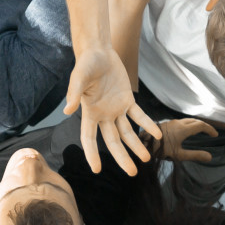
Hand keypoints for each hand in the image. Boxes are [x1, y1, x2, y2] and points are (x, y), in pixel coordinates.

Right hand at [64, 45, 159, 175]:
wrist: (98, 51)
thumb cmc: (86, 63)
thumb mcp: (79, 77)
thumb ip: (74, 93)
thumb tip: (67, 110)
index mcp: (89, 113)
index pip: (89, 138)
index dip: (92, 154)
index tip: (97, 169)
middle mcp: (103, 115)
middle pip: (113, 141)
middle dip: (122, 158)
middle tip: (132, 173)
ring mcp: (116, 109)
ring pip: (127, 132)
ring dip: (136, 146)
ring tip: (146, 158)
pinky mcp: (127, 100)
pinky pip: (139, 116)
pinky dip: (148, 125)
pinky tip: (157, 135)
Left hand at [158, 117, 217, 163]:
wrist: (143, 143)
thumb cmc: (161, 150)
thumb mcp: (179, 155)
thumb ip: (195, 155)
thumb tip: (210, 157)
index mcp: (184, 129)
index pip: (201, 125)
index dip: (210, 129)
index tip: (215, 135)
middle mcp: (179, 123)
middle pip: (195, 121)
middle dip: (204, 125)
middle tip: (210, 132)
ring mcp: (171, 122)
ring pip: (188, 120)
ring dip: (196, 124)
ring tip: (201, 131)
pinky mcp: (166, 124)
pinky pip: (181, 121)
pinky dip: (189, 124)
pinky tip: (186, 131)